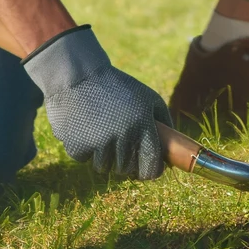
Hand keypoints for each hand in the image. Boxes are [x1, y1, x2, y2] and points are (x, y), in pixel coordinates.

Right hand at [22, 25, 171, 179]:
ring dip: (103, 155)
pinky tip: (85, 127)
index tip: (149, 169)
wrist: (79, 76)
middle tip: (120, 145)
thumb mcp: (147, 97)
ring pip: (104, 167)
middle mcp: (123, 136)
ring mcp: (99, 143)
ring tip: (101, 131)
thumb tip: (171, 151)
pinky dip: (85, 149)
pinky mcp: (78, 146)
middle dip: (125, 162)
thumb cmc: (118, 87)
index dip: (151, 172)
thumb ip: (163, 122)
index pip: (151, 167)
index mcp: (143, 124)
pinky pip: (85, 159)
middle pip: (126, 170)